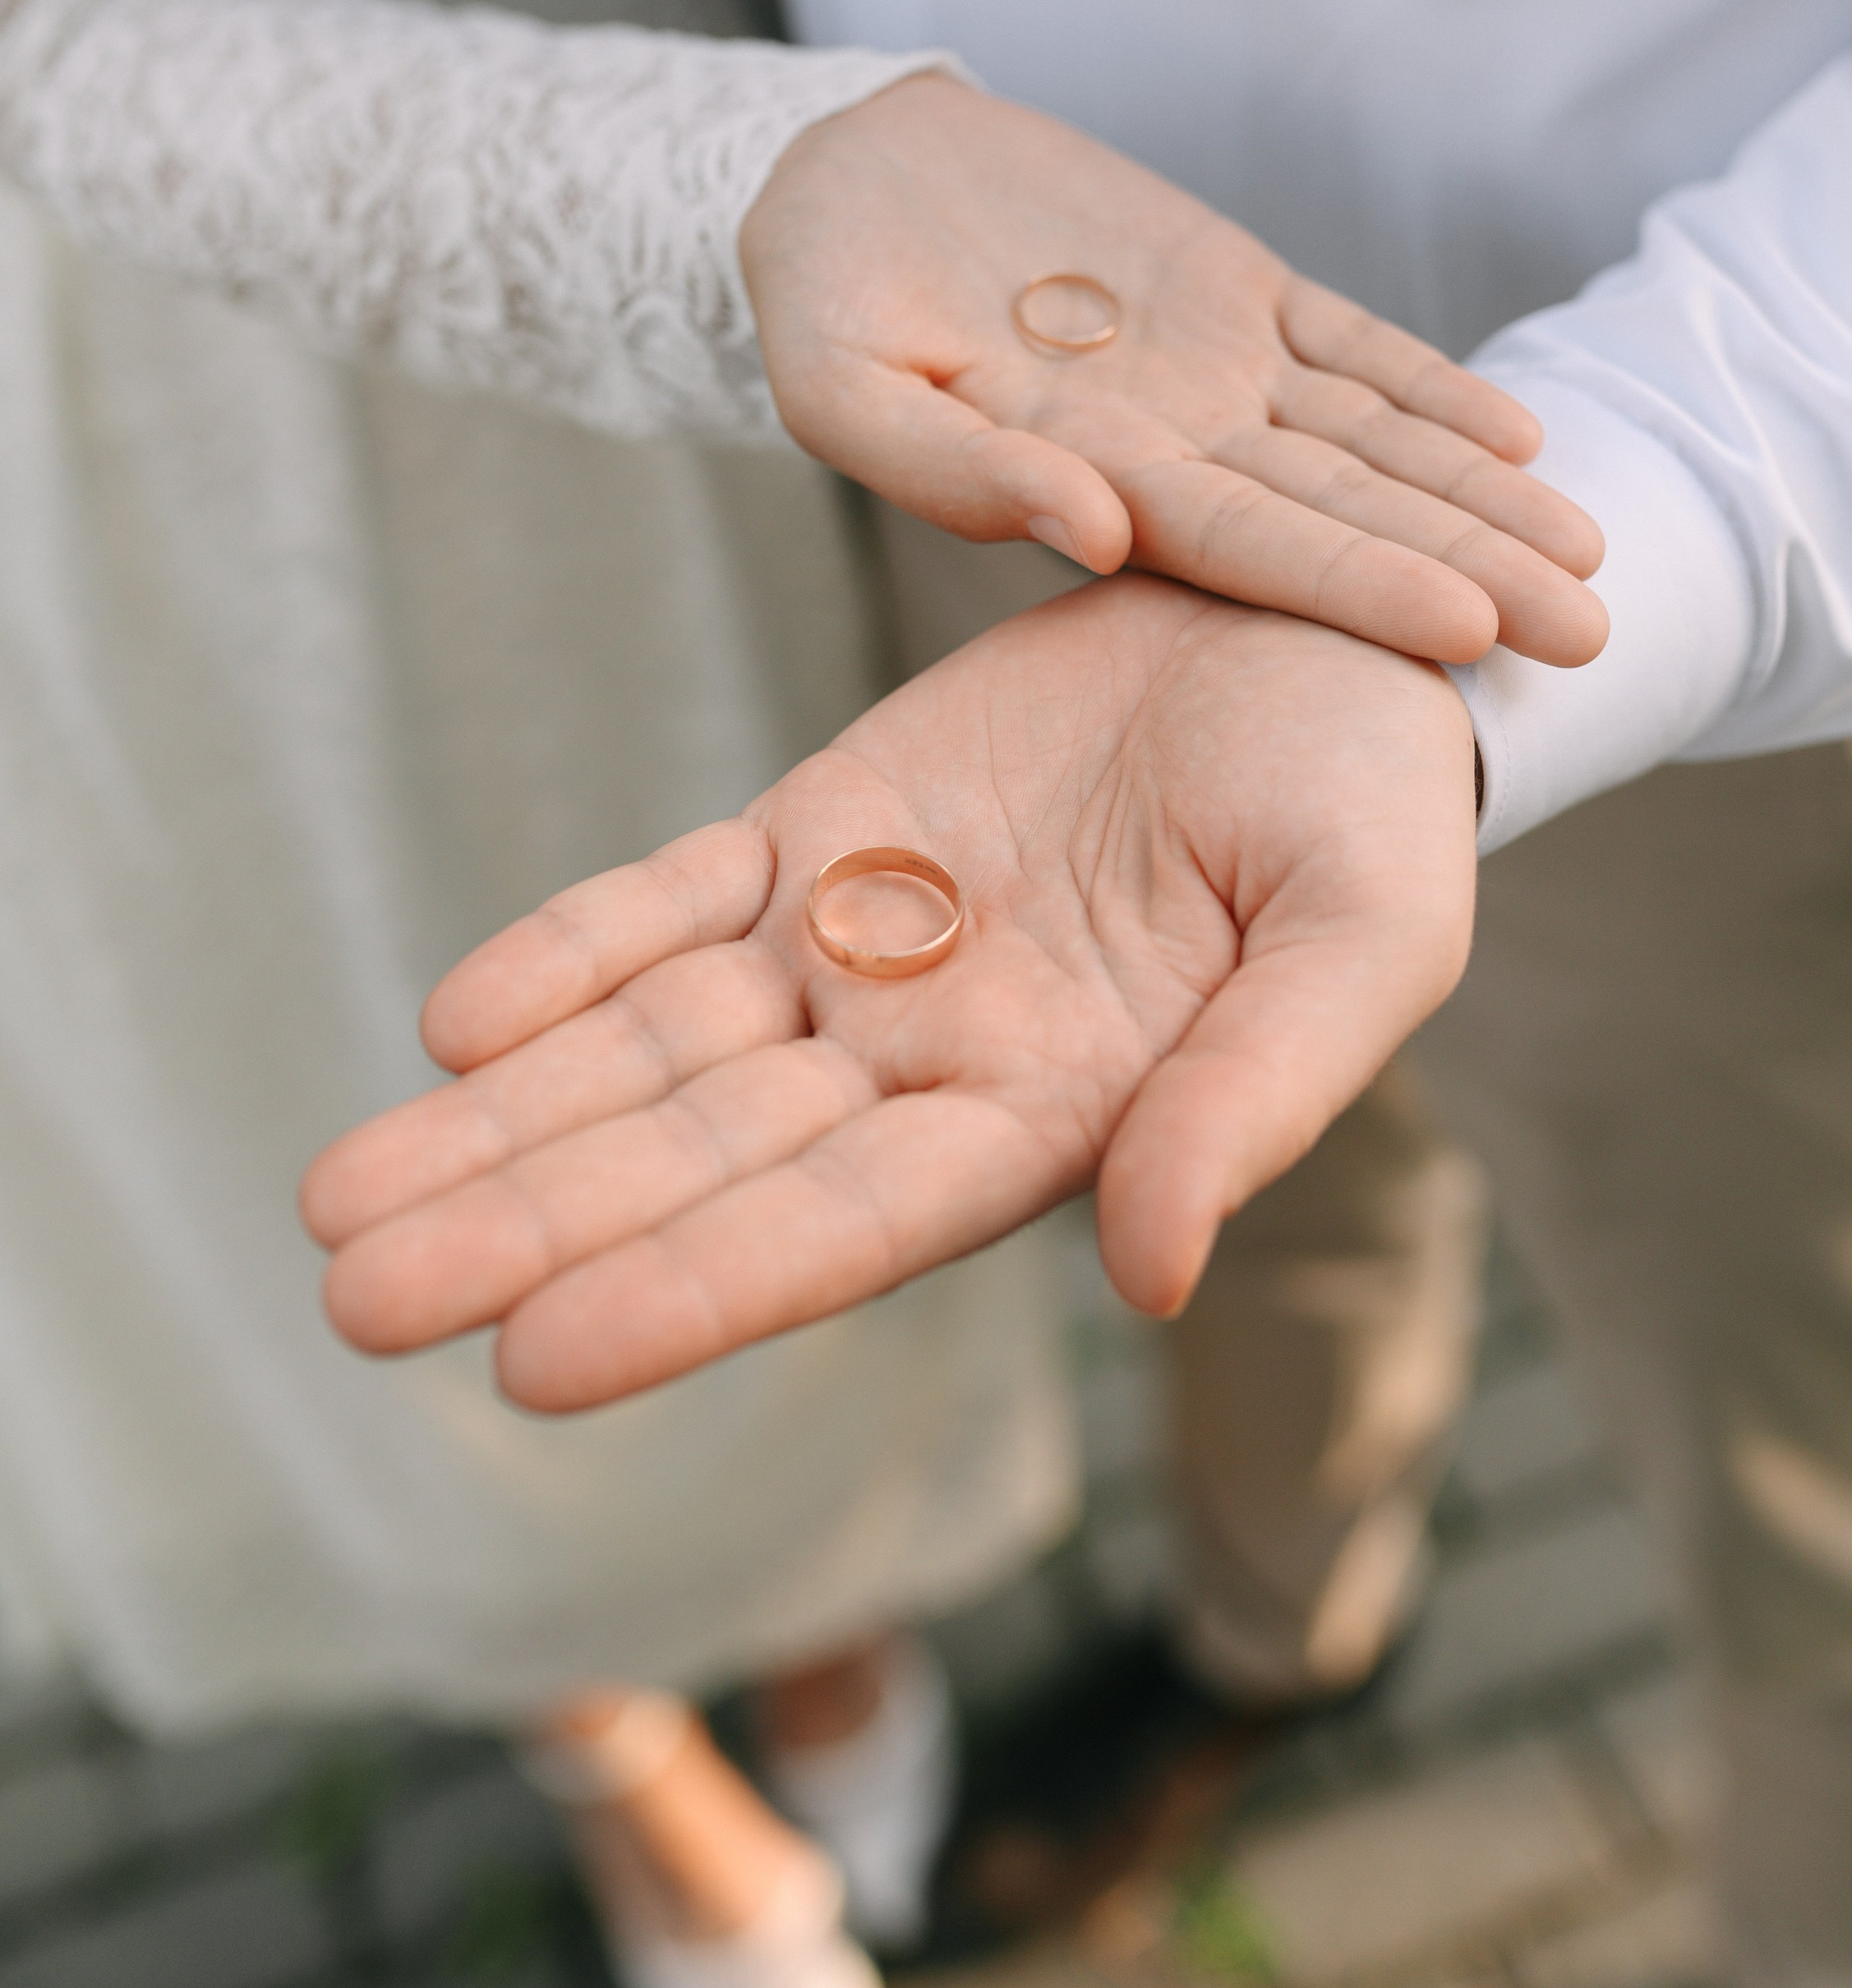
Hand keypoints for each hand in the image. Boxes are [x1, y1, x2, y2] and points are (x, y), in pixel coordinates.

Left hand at [304, 577, 1478, 1411]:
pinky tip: (454, 1024)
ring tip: (337, 1202)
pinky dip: (568, 954)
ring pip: (651, 1051)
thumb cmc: (1378, 802)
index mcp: (1060, 1114)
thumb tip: (1150, 1269)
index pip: (848, 1225)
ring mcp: (867, 945)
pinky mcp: (828, 829)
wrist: (1335, 627)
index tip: (539, 1360)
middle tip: (358, 1302)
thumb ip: (1258, 1098)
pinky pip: (673, 901)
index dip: (697, 1287)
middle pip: (701, 1161)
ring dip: (502, 1123)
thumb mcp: (1366, 939)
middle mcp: (934, 1058)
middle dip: (532, 1227)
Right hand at [742, 75, 1605, 666]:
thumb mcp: (844, 387)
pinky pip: (1351, 345)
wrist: (844, 175)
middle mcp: (1175, 442)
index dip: (1359, 585)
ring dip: (1476, 495)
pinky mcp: (1234, 289)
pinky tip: (1518, 433)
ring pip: (1370, 441)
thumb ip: (956, 470)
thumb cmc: (820, 299)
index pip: (1248, 551)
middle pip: (1343, 516)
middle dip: (1466, 570)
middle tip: (1590, 632)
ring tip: (1584, 547)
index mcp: (1091, 480)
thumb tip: (1095, 529)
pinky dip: (1430, 384)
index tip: (1469, 629)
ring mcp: (1214, 368)